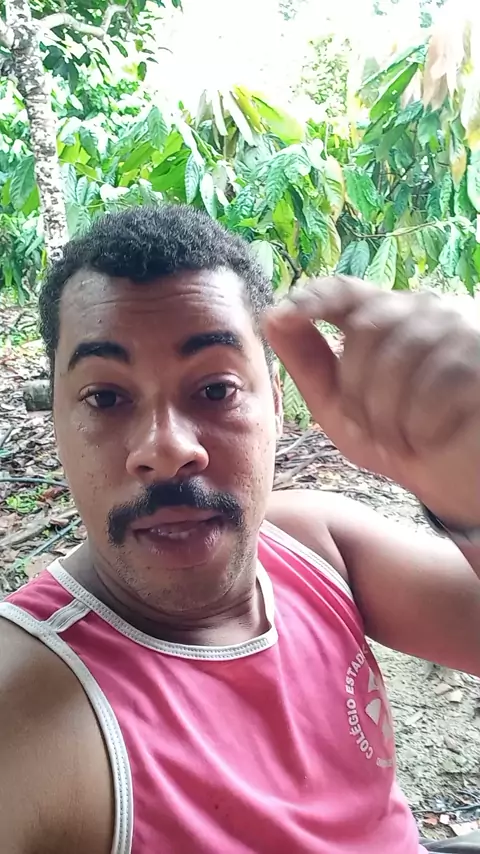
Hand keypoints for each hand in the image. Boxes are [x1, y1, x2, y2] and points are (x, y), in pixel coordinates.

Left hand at [265, 276, 479, 526]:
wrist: (461, 483)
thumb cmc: (403, 444)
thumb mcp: (343, 411)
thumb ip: (310, 365)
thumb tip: (271, 318)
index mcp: (388, 321)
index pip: (346, 291)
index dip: (313, 299)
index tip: (283, 316)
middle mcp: (427, 313)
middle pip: (366, 329)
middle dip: (356, 391)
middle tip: (372, 431)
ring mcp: (462, 330)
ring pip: (400, 356)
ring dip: (389, 415)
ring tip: (403, 440)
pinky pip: (438, 383)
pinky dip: (423, 424)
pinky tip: (434, 437)